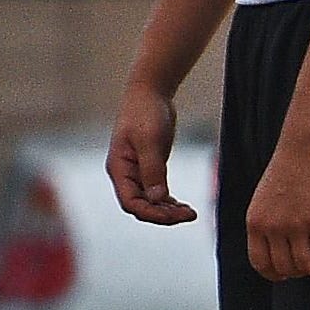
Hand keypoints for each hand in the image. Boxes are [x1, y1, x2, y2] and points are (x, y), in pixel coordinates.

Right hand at [106, 85, 192, 225]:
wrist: (150, 94)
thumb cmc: (145, 113)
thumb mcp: (149, 140)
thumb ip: (153, 169)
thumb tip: (158, 198)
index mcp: (119, 169)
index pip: (131, 203)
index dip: (151, 213)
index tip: (174, 216)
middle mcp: (125, 175)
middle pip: (141, 206)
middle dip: (163, 215)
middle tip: (189, 215)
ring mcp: (137, 173)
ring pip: (150, 203)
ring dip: (168, 211)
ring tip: (190, 213)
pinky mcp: (149, 169)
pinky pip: (157, 193)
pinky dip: (169, 202)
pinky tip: (184, 207)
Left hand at [245, 137, 309, 282]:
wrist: (304, 148)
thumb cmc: (288, 171)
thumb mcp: (265, 201)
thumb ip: (267, 226)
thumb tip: (281, 256)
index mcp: (255, 223)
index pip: (261, 264)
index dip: (276, 273)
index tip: (288, 271)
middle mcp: (273, 227)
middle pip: (286, 268)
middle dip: (300, 270)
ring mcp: (296, 225)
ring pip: (307, 265)